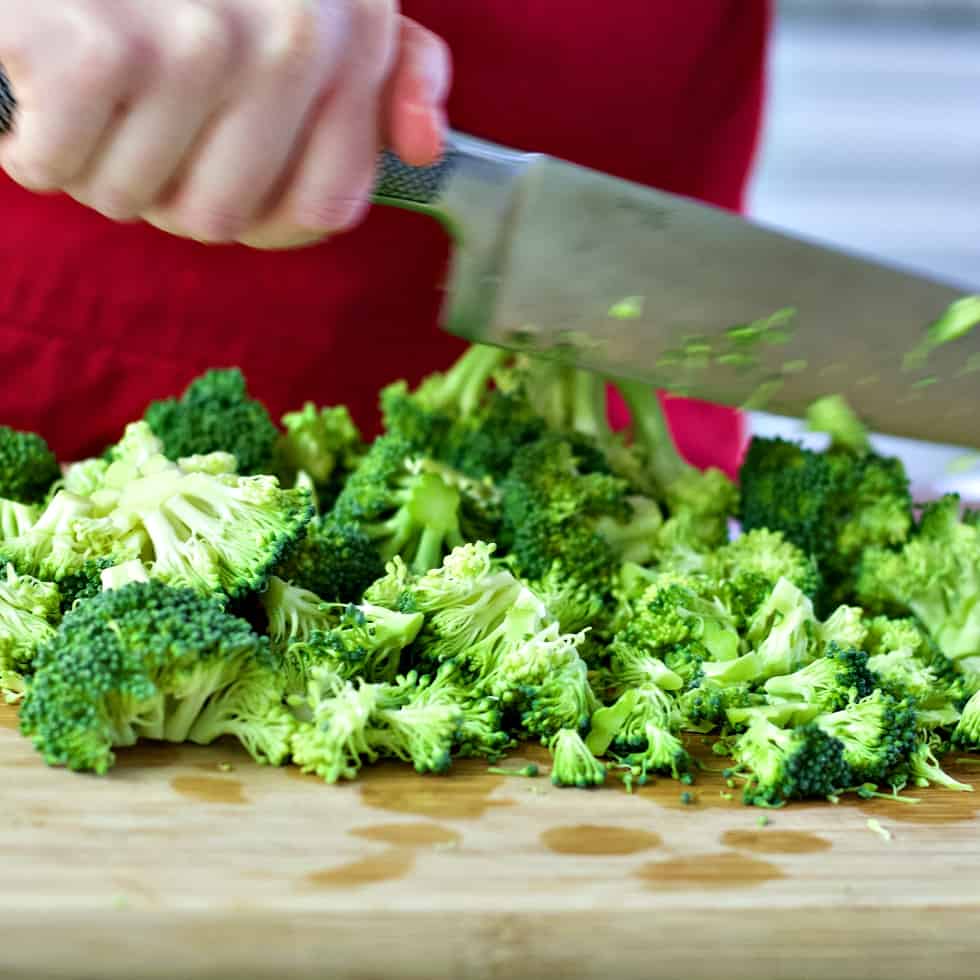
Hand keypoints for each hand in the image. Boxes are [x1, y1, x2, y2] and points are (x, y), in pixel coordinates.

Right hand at [0, 0, 450, 247]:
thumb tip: (425, 149)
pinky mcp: (99, 47)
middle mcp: (296, 35)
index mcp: (355, 31)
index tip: (225, 164)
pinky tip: (38, 80)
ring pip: (141, 202)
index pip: (328, 208)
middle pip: (226, 219)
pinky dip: (33, 144)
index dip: (266, 212)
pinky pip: (62, 169)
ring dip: (102, 163)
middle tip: (144, 117)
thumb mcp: (321, 1)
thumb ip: (393, 71)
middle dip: (170, 188)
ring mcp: (199, 40)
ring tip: (98, 90)